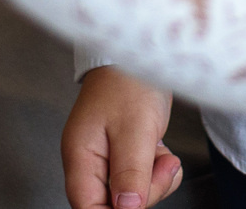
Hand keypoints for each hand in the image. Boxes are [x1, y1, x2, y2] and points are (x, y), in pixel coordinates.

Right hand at [61, 67, 180, 208]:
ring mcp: (109, 158)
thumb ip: (130, 174)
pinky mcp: (126, 154)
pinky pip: (143, 179)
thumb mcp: (135, 130)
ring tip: (165, 156)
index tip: (138, 205)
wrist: (145, 52)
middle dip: (144, 194)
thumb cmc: (130, 81)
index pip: (88, 207)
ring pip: (132, 194)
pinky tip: (162, 151)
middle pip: (113, 204)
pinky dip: (158, 172)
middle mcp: (90, 162)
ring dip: (155, 182)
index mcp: (81, 158)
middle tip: (163, 169)